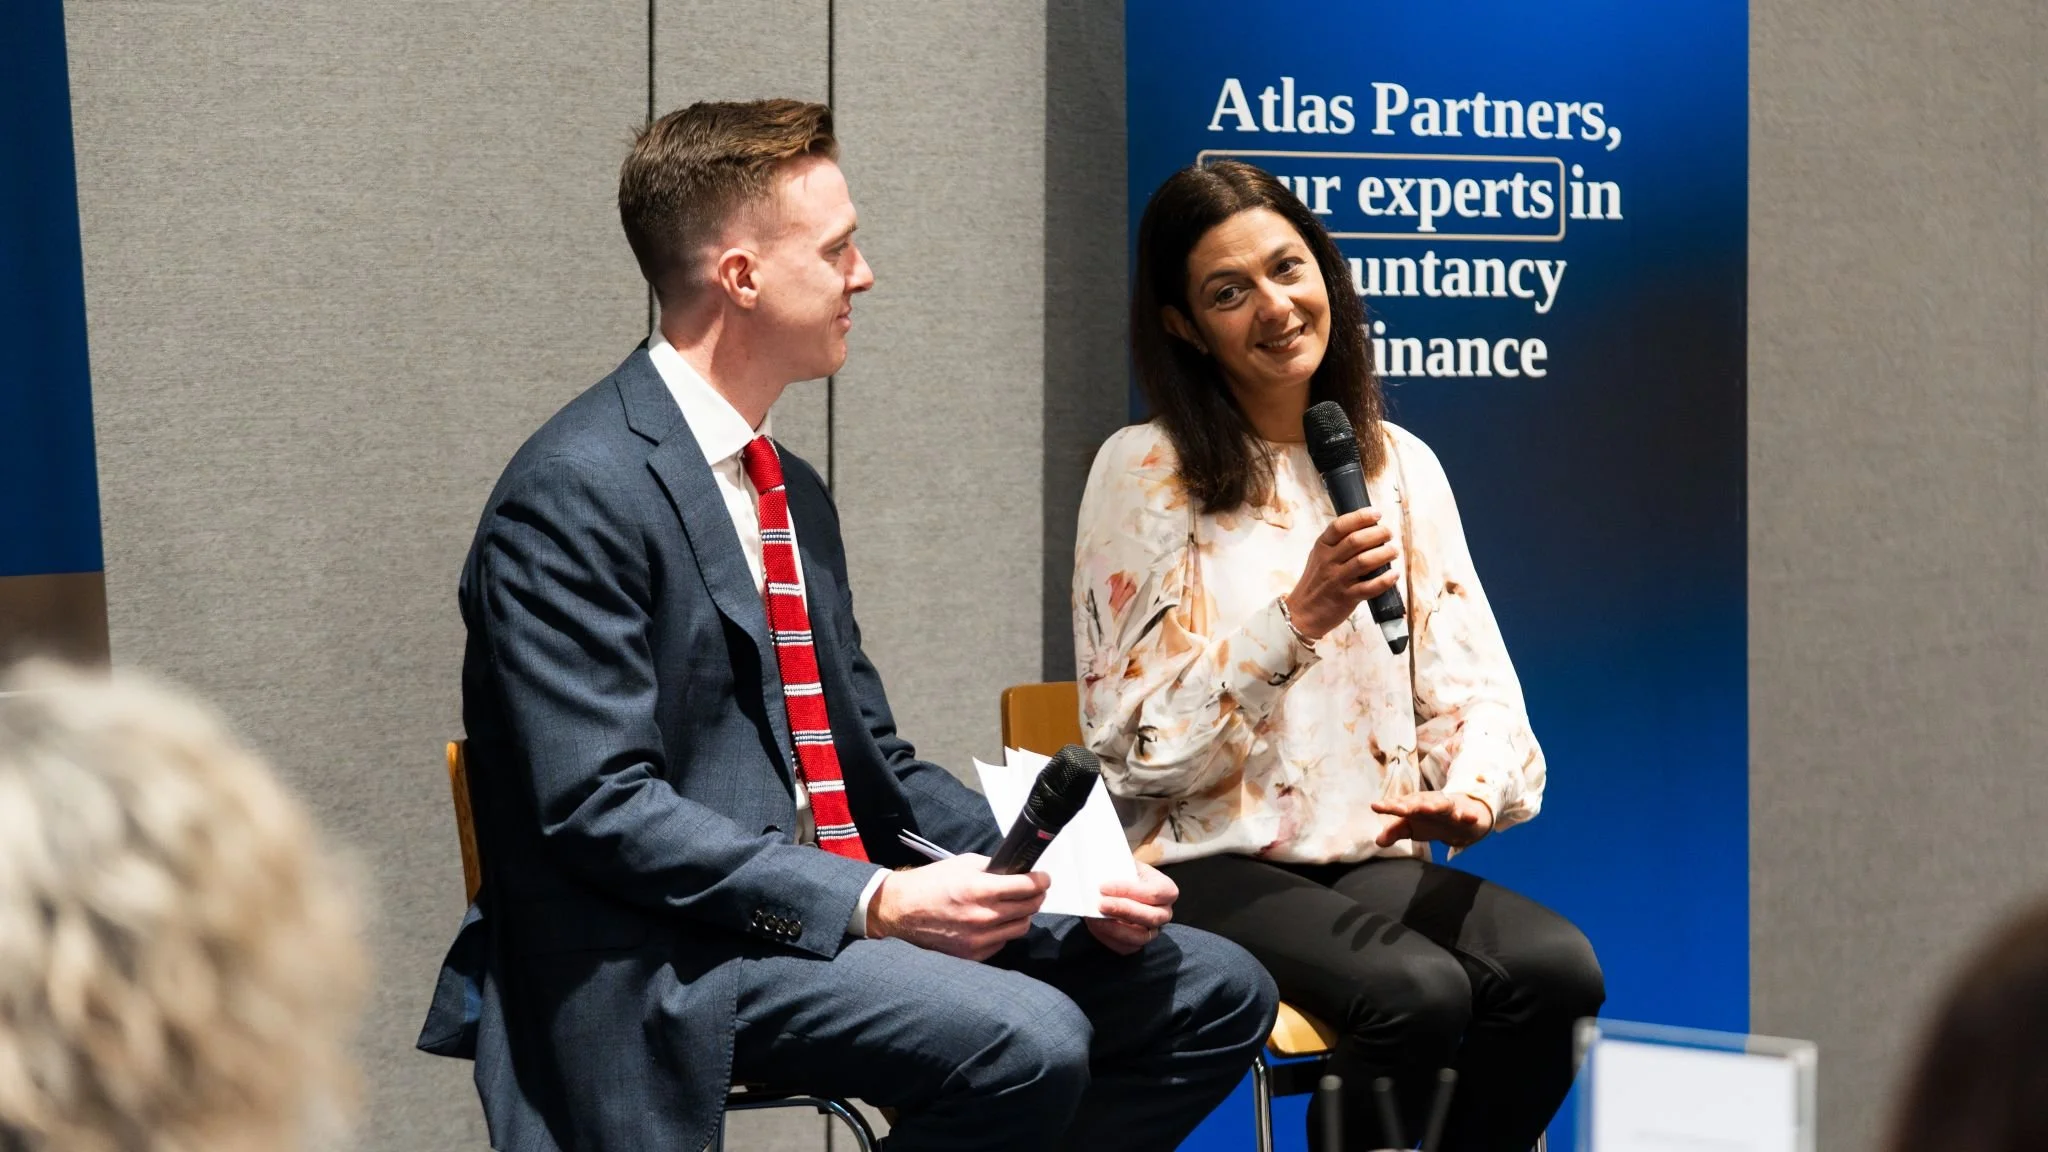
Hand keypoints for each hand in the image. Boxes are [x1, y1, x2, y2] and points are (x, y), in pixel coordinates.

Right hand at [866, 854, 1048, 960]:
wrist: (901, 911)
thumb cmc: (930, 884)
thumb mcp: (963, 864)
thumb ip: (993, 868)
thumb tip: (1017, 871)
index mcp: (980, 890)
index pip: (1027, 887)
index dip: (1041, 880)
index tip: (1044, 878)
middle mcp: (983, 917)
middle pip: (1030, 907)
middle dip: (1036, 895)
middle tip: (1034, 889)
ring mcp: (979, 939)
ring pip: (1021, 927)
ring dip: (1023, 914)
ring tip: (1015, 906)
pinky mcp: (974, 954)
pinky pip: (1003, 942)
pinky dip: (1004, 930)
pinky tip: (995, 921)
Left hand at [1086, 861, 1177, 955]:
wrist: (1114, 888)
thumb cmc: (1121, 874)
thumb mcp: (1124, 863)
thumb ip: (1117, 866)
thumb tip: (1099, 869)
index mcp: (1166, 889)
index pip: (1155, 893)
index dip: (1129, 890)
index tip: (1104, 886)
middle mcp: (1164, 913)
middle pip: (1152, 917)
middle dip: (1124, 910)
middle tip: (1101, 903)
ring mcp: (1152, 931)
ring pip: (1140, 937)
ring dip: (1115, 928)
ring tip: (1095, 917)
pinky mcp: (1137, 943)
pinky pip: (1126, 948)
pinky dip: (1109, 938)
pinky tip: (1096, 925)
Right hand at [1285, 507, 1399, 638]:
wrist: (1303, 613)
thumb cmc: (1316, 583)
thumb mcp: (1319, 557)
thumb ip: (1337, 544)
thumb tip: (1367, 528)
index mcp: (1322, 547)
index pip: (1340, 525)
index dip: (1361, 517)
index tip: (1377, 514)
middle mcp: (1328, 561)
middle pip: (1356, 541)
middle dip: (1378, 534)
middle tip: (1389, 534)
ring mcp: (1337, 580)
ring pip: (1364, 561)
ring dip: (1384, 554)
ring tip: (1393, 551)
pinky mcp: (1346, 598)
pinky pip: (1370, 587)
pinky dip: (1385, 580)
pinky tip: (1393, 574)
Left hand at [1372, 791, 1494, 847]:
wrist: (1462, 815)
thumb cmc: (1431, 820)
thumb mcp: (1411, 827)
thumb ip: (1394, 832)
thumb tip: (1378, 841)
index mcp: (1414, 806)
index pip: (1399, 805)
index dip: (1388, 806)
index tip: (1375, 806)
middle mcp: (1430, 804)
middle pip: (1418, 803)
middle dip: (1409, 805)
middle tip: (1400, 809)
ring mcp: (1448, 808)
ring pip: (1442, 806)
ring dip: (1435, 806)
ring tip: (1428, 808)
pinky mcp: (1465, 814)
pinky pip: (1467, 814)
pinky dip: (1467, 815)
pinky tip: (1469, 817)